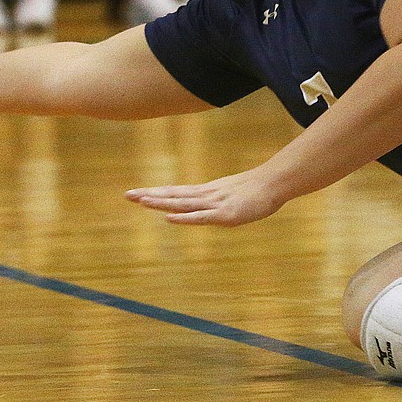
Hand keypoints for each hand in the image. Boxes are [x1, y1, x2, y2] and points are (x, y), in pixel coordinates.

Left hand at [126, 170, 286, 226]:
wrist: (274, 183)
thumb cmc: (256, 189)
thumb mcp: (231, 194)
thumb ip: (218, 200)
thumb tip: (208, 204)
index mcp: (206, 192)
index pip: (176, 192)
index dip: (156, 193)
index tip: (137, 193)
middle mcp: (206, 196)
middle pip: (173, 195)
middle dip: (150, 196)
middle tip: (128, 195)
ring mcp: (214, 204)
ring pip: (182, 204)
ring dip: (161, 203)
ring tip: (142, 201)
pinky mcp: (224, 214)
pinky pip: (201, 217)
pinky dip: (184, 218)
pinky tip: (170, 218)